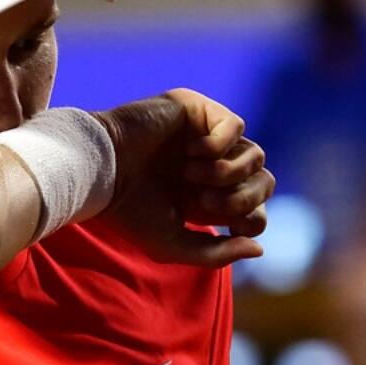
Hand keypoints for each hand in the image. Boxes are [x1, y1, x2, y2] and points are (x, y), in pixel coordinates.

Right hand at [92, 88, 273, 267]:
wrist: (100, 173)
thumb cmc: (129, 211)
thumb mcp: (172, 245)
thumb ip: (216, 255)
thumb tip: (259, 249)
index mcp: (208, 198)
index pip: (257, 208)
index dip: (249, 219)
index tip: (214, 220)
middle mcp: (212, 167)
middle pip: (265, 182)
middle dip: (242, 199)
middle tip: (203, 202)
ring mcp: (207, 136)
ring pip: (256, 154)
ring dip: (227, 173)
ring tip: (191, 176)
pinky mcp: (198, 109)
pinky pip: (237, 125)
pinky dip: (219, 145)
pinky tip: (190, 153)